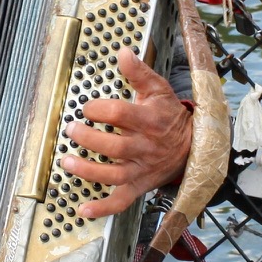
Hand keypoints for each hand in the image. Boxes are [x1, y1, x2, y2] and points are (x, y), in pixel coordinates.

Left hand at [62, 50, 192, 219]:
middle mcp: (145, 147)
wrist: (194, 147)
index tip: (87, 108)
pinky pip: (121, 201)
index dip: (100, 110)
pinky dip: (103, 208)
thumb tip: (123, 52)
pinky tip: (84, 209)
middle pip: (115, 147)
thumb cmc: (170, 116)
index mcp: (150, 121)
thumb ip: (139, 72)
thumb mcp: (159, 89)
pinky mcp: (138, 186)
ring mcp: (141, 169)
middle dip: (90, 139)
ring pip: (114, 175)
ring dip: (89, 172)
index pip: (121, 115)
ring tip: (67, 162)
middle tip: (72, 130)